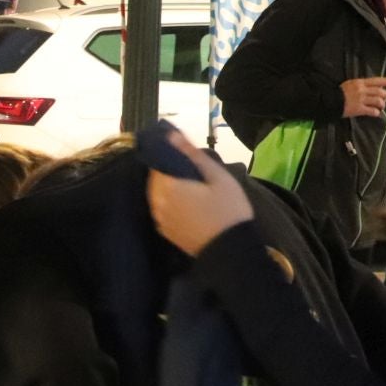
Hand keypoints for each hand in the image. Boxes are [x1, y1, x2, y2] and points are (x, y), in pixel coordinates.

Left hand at [145, 130, 254, 257]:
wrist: (230, 250)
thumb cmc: (228, 209)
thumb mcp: (217, 176)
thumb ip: (192, 154)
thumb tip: (172, 135)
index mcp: (168, 186)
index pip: (157, 163)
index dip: (167, 155)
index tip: (181, 154)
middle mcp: (158, 202)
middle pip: (155, 179)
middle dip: (166, 171)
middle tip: (187, 168)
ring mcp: (160, 219)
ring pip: (156, 195)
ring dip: (166, 187)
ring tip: (186, 183)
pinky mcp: (166, 231)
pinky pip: (160, 209)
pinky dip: (167, 202)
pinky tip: (183, 201)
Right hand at [340, 76, 385, 118]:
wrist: (329, 100)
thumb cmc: (339, 92)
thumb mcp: (350, 84)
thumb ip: (361, 85)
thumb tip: (372, 88)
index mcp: (360, 82)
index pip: (376, 81)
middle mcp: (362, 90)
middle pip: (379, 92)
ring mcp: (361, 100)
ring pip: (377, 101)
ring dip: (382, 104)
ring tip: (382, 107)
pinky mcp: (358, 109)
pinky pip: (371, 111)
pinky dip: (376, 112)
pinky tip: (376, 114)